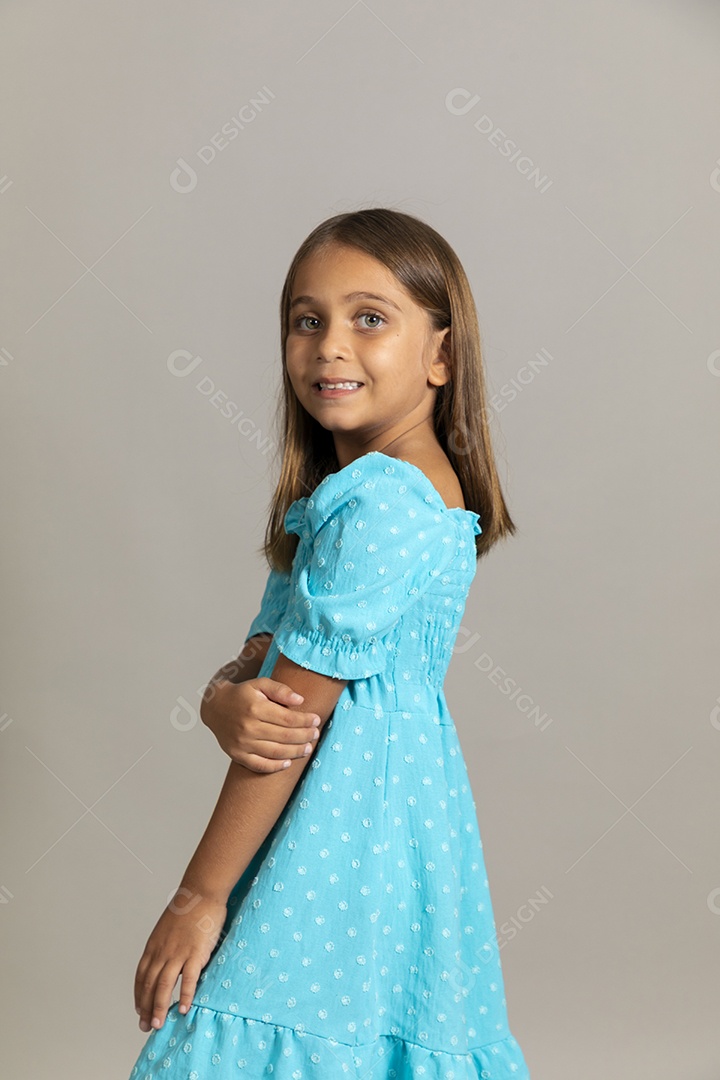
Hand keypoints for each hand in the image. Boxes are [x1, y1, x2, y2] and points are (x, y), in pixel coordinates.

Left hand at [134, 888, 226, 1032]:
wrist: (201, 892)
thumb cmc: (188, 907)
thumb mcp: (167, 927)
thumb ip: (165, 945)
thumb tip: (167, 960)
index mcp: (154, 946)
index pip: (142, 976)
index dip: (139, 995)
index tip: (139, 1010)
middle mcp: (162, 952)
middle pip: (150, 985)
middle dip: (146, 1008)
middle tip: (146, 1026)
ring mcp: (178, 953)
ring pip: (165, 986)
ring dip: (160, 1008)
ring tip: (159, 1024)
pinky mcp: (196, 953)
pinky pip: (189, 979)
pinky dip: (186, 996)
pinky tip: (184, 1009)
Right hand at [200, 677, 321, 772]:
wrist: (215, 707)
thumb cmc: (242, 694)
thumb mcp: (259, 684)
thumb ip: (280, 690)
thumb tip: (300, 700)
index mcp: (255, 707)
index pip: (288, 718)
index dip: (305, 721)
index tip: (316, 720)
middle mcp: (248, 727)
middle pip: (284, 736)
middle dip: (304, 736)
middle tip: (315, 735)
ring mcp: (242, 743)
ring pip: (275, 752)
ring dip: (295, 752)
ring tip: (308, 749)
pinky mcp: (237, 755)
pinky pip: (259, 765)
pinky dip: (275, 766)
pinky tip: (288, 763)